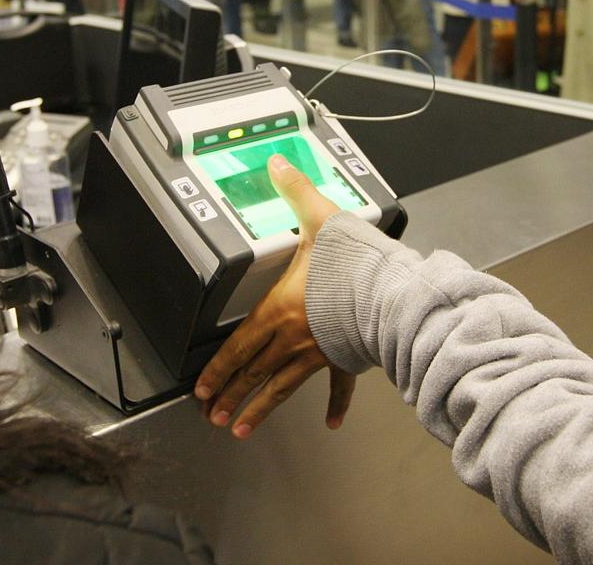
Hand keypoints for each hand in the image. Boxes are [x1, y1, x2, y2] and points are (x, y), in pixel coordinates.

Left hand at [194, 155, 354, 438]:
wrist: (391, 293)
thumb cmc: (353, 263)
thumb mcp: (319, 218)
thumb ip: (294, 191)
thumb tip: (276, 163)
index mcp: (279, 309)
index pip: (237, 345)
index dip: (216, 368)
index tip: (201, 389)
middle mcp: (293, 338)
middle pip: (253, 372)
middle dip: (229, 395)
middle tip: (211, 415)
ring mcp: (319, 353)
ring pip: (282, 387)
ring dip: (259, 409)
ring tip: (240, 429)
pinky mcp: (348, 359)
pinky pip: (338, 387)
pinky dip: (335, 406)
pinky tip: (331, 423)